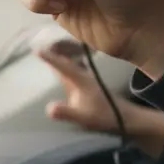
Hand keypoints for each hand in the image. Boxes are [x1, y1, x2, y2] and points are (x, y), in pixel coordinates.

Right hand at [37, 42, 163, 156]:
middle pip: (65, 60)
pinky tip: (62, 65)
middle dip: (53, 52)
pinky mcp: (89, 85)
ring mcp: (87, 80)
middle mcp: (83, 76)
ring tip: (47, 50)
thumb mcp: (84, 118)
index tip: (36, 49)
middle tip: (38, 44)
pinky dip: (65, 64)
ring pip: (70, 64)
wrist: (128, 119)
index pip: (62, 66)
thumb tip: (48, 108)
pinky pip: (72, 69)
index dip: (49, 58)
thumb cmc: (105, 118)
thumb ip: (67, 112)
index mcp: (80, 81)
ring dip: (59, 56)